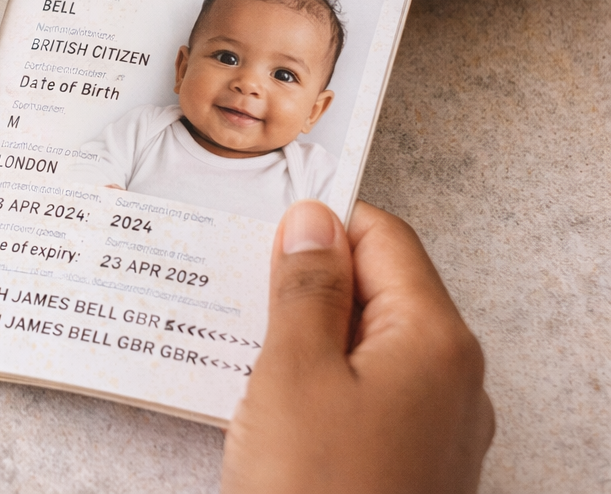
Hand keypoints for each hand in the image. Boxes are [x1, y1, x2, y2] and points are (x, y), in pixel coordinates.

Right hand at [222, 200, 493, 493]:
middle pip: (380, 292)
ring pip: (367, 347)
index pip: (384, 239)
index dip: (321, 226)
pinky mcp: (408, 468)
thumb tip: (313, 223)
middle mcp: (452, 381)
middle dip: (308, 284)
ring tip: (242, 347)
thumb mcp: (294, 373)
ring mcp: (435, 430)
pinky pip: (365, 398)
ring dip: (306, 338)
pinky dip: (317, 386)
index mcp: (436, 341)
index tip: (261, 229)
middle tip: (238, 288)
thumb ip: (306, 288)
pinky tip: (268, 402)